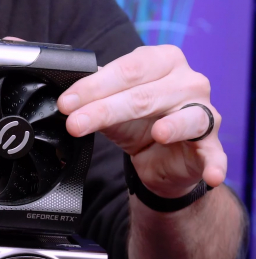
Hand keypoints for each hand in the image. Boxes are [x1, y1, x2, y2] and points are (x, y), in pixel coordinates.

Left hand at [57, 45, 224, 197]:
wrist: (156, 158)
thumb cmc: (135, 123)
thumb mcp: (109, 109)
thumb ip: (92, 99)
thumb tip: (65, 95)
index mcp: (162, 61)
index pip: (127, 69)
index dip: (93, 87)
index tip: (66, 103)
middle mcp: (188, 81)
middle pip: (145, 95)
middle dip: (105, 110)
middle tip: (74, 123)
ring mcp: (204, 111)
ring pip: (183, 119)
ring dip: (170, 128)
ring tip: (158, 133)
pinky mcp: (211, 144)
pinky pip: (214, 153)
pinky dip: (215, 164)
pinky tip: (211, 174)